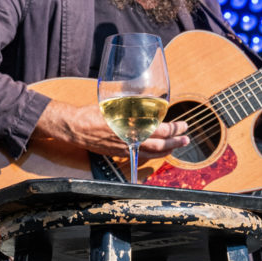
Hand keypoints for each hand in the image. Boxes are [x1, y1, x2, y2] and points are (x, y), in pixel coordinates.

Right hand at [32, 100, 188, 160]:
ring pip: (151, 154)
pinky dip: (153, 155)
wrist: (75, 127)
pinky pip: (140, 156)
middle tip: (186, 138)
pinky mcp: (120, 153)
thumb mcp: (115, 104)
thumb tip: (149, 104)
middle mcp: (130, 140)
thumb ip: (132, 106)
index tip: (182, 125)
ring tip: (177, 146)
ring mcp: (125, 149)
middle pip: (159, 144)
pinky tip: (158, 152)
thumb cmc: (93, 113)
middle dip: (175, 142)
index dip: (173, 129)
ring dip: (166, 150)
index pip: (159, 130)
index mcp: (131, 127)